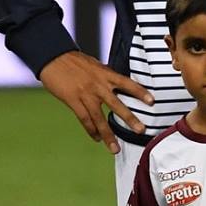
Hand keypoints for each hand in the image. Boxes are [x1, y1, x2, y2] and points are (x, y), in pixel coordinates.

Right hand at [38, 50, 152, 154]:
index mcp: (106, 74)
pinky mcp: (73, 100)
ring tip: (115, 148)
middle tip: (141, 130)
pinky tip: (97, 139)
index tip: (152, 102)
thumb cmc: (75, 60)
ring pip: (99, 118)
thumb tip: (118, 85)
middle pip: (117, 104)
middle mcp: (98, 85)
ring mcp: (85, 94)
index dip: (140, 92)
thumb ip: (107, 77)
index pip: (128, 84)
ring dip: (108, 134)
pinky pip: (84, 119)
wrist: (53, 57)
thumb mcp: (96, 65)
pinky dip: (91, 130)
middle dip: (129, 119)